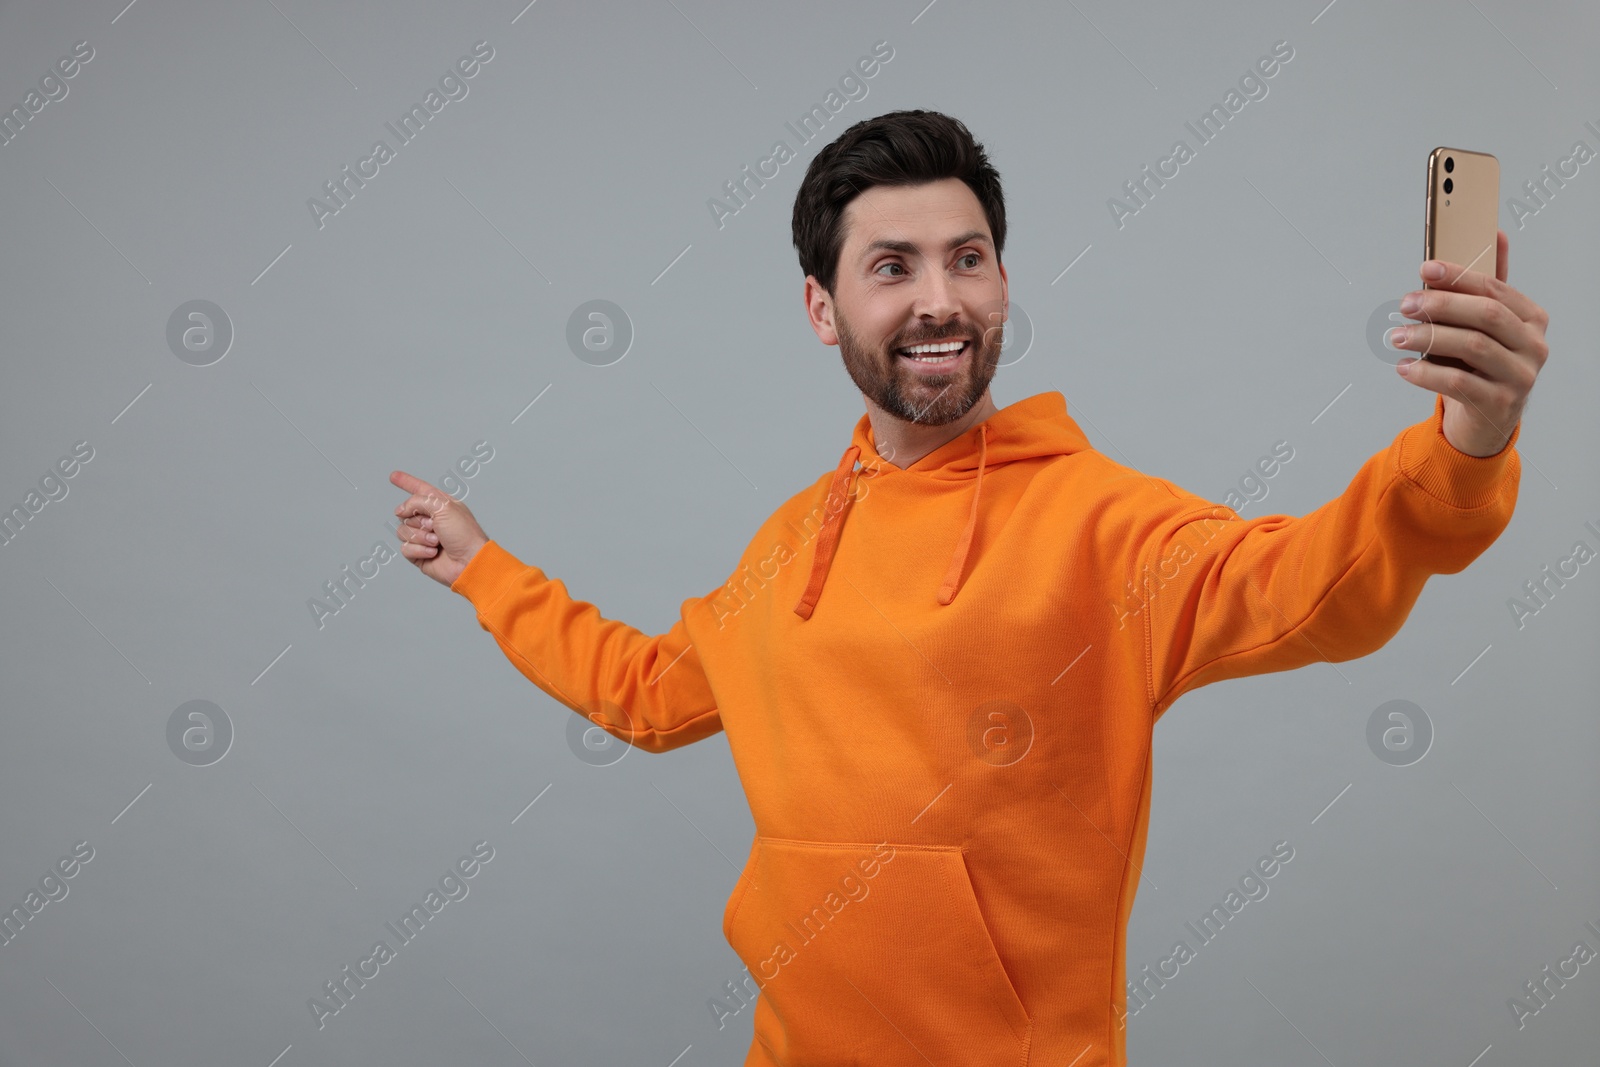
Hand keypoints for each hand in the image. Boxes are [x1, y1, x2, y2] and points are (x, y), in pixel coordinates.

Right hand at [389, 470, 489, 586]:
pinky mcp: (419, 554)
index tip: (393, 476)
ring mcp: (424, 537)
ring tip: (437, 542)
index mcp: (441, 505)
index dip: (406, 482)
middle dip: (419, 521)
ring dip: (420, 536)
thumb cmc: (464, 534)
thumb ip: (418, 501)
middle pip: (406, 513)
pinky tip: (433, 553)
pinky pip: (405, 548)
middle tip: (436, 527)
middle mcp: (431, 519)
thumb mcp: (443, 507)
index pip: (419, 489)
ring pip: (403, 531)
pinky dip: (419, 550)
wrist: (469, 562)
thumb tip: (400, 510)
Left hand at [1392, 228, 1549, 455]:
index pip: (1495, 289)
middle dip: (1441, 305)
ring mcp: (1520, 376)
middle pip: (1486, 315)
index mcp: (1532, 318)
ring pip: (1472, 346)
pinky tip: (1403, 367)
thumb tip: (1496, 234)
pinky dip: (1425, 373)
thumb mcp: (1486, 326)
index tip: (1424, 269)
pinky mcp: (1499, 404)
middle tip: (1405, 304)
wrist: (1486, 419)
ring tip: (1397, 336)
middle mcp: (1533, 345)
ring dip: (1428, 338)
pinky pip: (1458, 383)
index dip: (1458, 276)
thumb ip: (1489, 285)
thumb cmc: (1482, 365)